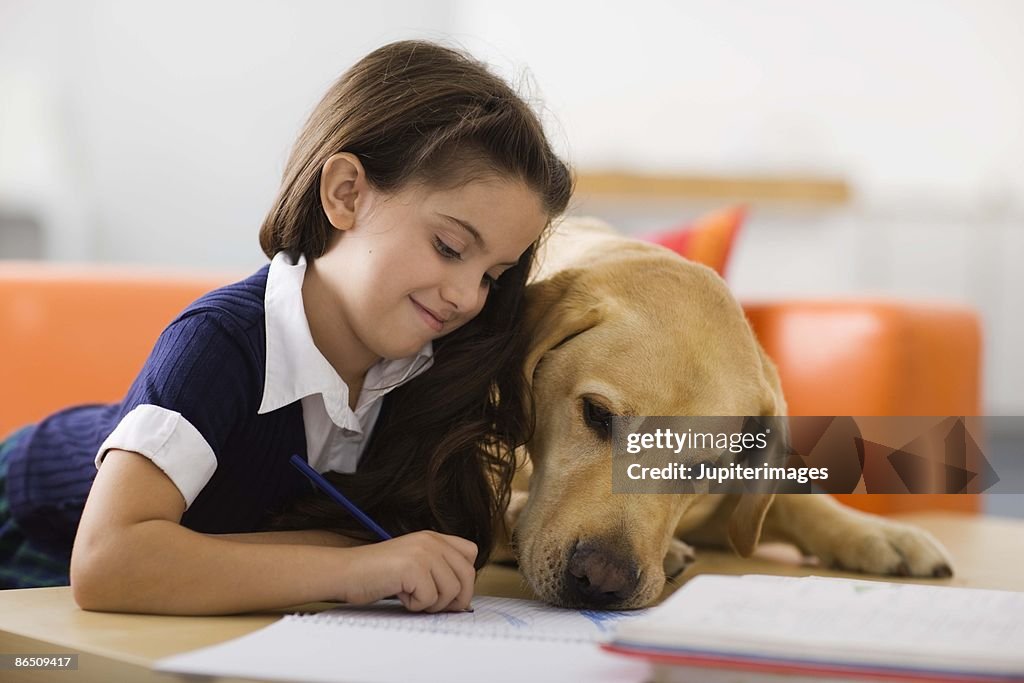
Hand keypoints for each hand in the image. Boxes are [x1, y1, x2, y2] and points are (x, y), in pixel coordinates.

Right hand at [335, 531, 477, 611]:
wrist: (345, 572)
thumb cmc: (375, 574)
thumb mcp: (413, 563)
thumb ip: (438, 570)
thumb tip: (464, 599)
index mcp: (433, 537)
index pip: (470, 554)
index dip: (464, 578)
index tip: (450, 594)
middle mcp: (431, 541)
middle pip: (467, 575)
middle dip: (455, 598)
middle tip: (433, 605)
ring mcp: (423, 552)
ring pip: (452, 590)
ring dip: (433, 604)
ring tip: (412, 598)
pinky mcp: (413, 568)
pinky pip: (430, 599)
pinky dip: (415, 606)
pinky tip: (400, 596)